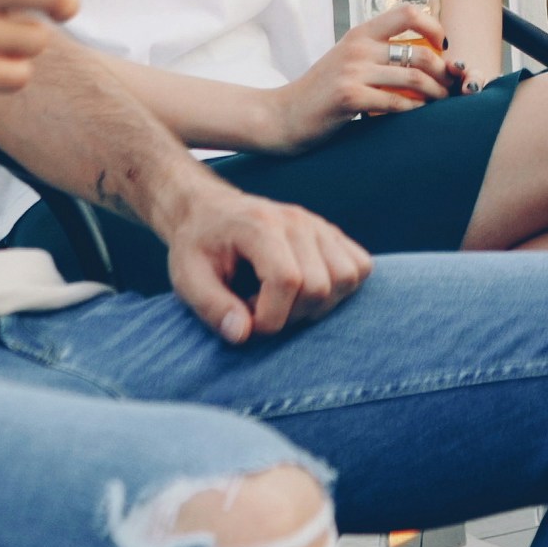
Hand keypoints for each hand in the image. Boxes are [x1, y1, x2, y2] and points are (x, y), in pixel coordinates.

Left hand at [151, 178, 371, 344]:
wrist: (209, 211)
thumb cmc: (197, 247)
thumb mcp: (187, 278)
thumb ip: (212, 307)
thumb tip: (244, 335)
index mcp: (260, 226)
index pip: (287, 280)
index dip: (270, 317)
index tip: (247, 323)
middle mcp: (297, 221)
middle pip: (320, 286)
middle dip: (291, 315)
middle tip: (261, 309)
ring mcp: (319, 225)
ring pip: (348, 277)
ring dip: (319, 304)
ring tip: (285, 301)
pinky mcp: (332, 234)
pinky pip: (361, 266)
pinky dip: (341, 287)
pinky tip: (307, 290)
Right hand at [254, 8, 458, 153]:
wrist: (282, 115)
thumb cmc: (320, 91)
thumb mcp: (348, 60)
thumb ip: (377, 53)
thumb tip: (423, 56)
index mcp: (360, 33)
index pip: (408, 13)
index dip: (433, 28)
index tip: (442, 48)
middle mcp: (358, 47)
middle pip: (419, 53)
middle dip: (442, 73)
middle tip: (449, 87)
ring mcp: (353, 71)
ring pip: (414, 79)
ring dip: (434, 94)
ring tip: (440, 103)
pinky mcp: (349, 97)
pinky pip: (396, 102)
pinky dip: (412, 110)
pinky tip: (416, 116)